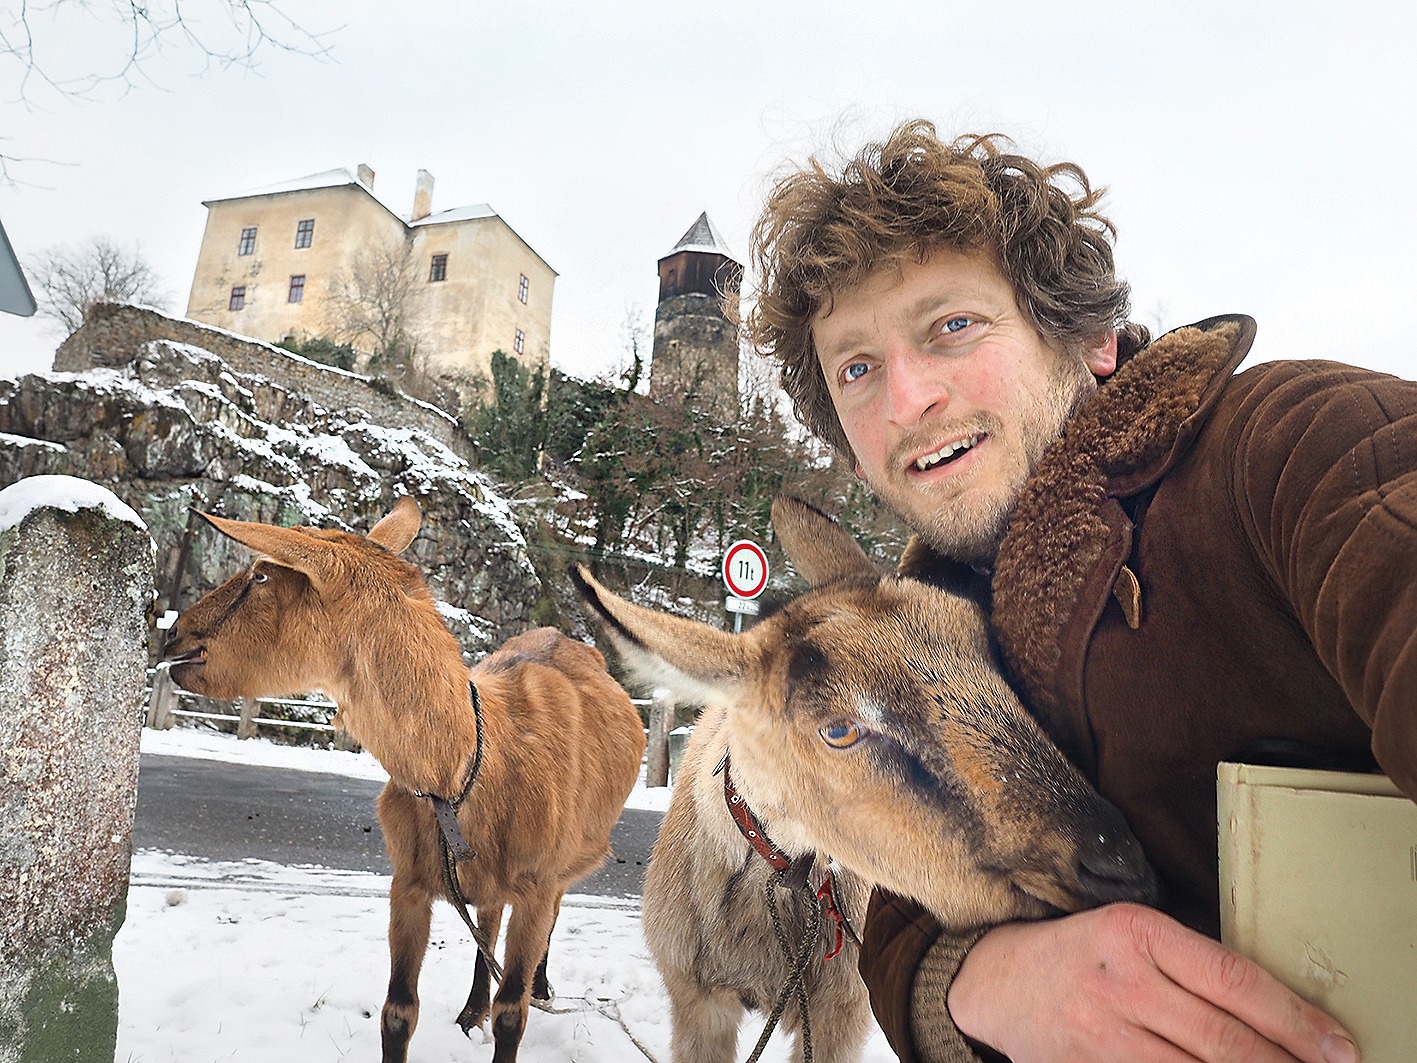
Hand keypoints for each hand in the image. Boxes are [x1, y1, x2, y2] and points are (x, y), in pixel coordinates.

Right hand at [945, 903, 1358, 1062]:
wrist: (995, 980)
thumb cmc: (1078, 952)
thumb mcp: (1128, 930)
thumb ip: (1188, 959)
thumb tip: (1272, 1006)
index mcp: (1137, 932)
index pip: (1233, 979)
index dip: (1294, 1018)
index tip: (1336, 1045)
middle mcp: (1122, 982)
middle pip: (1224, 1039)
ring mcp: (1103, 1034)